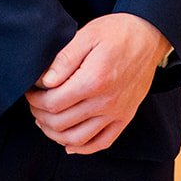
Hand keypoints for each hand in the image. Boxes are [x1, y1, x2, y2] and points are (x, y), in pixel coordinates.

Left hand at [25, 14, 170, 155]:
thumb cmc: (117, 32)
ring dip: (55, 134)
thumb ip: (64, 59)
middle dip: (40, 115)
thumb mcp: (87, 35)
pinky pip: (101, 143)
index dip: (35, 100)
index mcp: (94, 80)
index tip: (30, 91)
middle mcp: (105, 102)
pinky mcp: (125, 117)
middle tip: (34, 103)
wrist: (150, 36)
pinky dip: (82, 148)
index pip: (53, 103)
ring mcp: (117, 113)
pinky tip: (69, 144)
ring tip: (45, 121)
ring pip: (77, 139)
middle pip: (61, 123)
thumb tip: (44, 82)